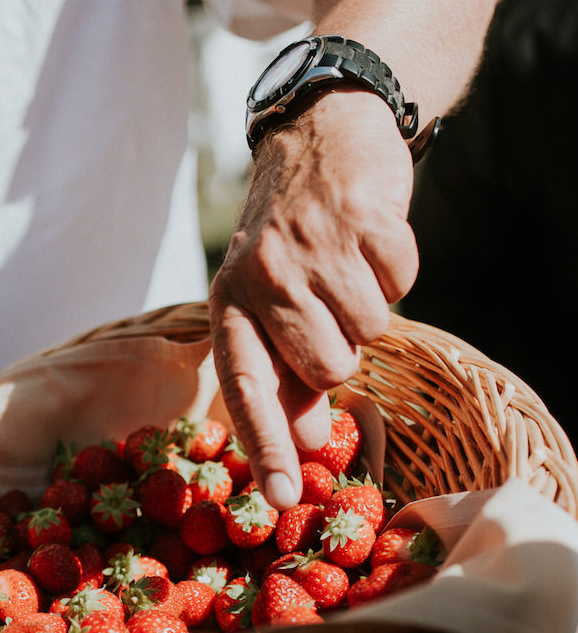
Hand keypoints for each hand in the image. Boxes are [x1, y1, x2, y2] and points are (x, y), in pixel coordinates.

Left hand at [209, 89, 418, 507]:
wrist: (320, 134)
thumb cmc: (294, 242)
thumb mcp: (269, 307)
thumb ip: (284, 379)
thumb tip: (304, 444)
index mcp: (229, 305)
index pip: (246, 391)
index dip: (266, 447)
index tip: (284, 498)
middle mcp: (261, 276)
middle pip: (329, 369)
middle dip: (343, 350)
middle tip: (329, 307)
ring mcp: (309, 243)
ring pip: (371, 331)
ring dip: (371, 308)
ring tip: (347, 269)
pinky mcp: (359, 213)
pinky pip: (402, 282)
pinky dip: (398, 268)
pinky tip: (370, 241)